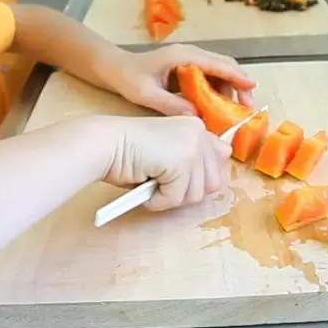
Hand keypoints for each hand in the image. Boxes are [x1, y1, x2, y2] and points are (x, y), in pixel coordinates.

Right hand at [101, 115, 231, 211]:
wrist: (105, 144)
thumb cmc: (129, 151)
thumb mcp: (169, 151)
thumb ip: (194, 157)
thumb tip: (222, 166)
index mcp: (197, 127)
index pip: (221, 159)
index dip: (198, 175)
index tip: (176, 174)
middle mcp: (199, 133)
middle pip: (212, 183)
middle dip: (186, 190)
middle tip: (161, 181)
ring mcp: (192, 147)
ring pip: (195, 195)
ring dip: (170, 197)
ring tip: (151, 180)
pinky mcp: (180, 163)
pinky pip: (175, 199)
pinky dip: (157, 201)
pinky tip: (143, 183)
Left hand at [102, 44, 255, 116]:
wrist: (114, 68)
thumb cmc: (128, 77)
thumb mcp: (146, 94)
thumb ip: (171, 104)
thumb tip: (197, 117)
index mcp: (183, 56)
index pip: (217, 64)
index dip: (236, 76)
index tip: (251, 87)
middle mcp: (190, 54)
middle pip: (224, 65)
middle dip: (239, 84)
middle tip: (248, 107)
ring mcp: (189, 60)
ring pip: (218, 72)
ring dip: (229, 90)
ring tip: (235, 112)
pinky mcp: (187, 69)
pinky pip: (209, 78)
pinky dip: (218, 91)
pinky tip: (218, 108)